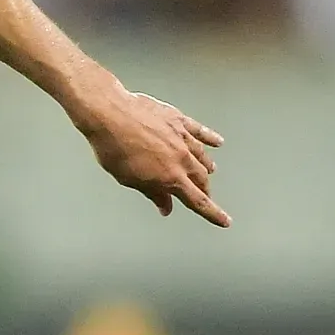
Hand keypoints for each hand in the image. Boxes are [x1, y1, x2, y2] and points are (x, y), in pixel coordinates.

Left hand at [70, 79, 228, 226]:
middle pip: (200, 179)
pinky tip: (217, 142)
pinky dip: (210, 138)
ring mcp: (182, 137)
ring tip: (210, 172)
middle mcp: (182, 158)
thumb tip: (165, 206)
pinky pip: (200, 131)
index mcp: (170, 177)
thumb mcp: (130, 179)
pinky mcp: (178, 119)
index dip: (212, 213)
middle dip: (203, 190)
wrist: (110, 114)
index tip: (224, 221)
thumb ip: (152, 193)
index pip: (197, 201)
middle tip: (202, 195)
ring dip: (206, 167)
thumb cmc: (114, 147)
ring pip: (202, 156)